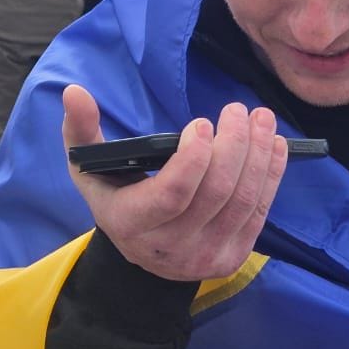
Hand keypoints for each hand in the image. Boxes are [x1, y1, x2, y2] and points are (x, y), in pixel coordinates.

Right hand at [63, 85, 286, 281]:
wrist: (142, 256)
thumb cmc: (116, 198)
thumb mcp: (89, 168)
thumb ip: (80, 130)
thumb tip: (74, 91)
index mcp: (132, 223)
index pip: (173, 194)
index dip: (194, 157)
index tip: (201, 123)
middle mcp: (171, 248)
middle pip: (216, 192)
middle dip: (233, 145)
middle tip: (237, 110)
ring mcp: (206, 256)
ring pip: (242, 200)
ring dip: (257, 155)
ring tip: (261, 118)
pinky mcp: (233, 257)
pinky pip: (259, 212)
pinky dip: (271, 175)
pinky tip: (274, 144)